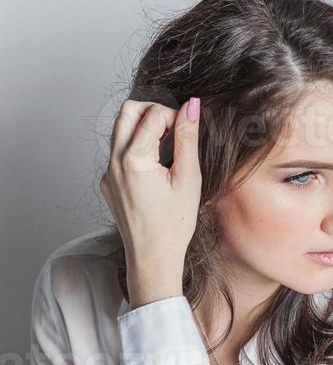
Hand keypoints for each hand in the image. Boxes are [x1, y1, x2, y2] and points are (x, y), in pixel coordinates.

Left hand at [99, 97, 202, 275]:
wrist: (152, 259)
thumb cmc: (173, 226)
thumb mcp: (188, 179)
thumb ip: (188, 138)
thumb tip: (192, 106)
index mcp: (133, 159)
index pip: (153, 114)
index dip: (175, 115)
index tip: (189, 129)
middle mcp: (114, 162)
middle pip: (128, 110)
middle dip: (153, 110)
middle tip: (174, 127)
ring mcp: (107, 173)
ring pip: (120, 130)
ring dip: (144, 127)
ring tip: (167, 147)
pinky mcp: (108, 183)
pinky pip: (119, 152)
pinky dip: (137, 148)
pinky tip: (156, 168)